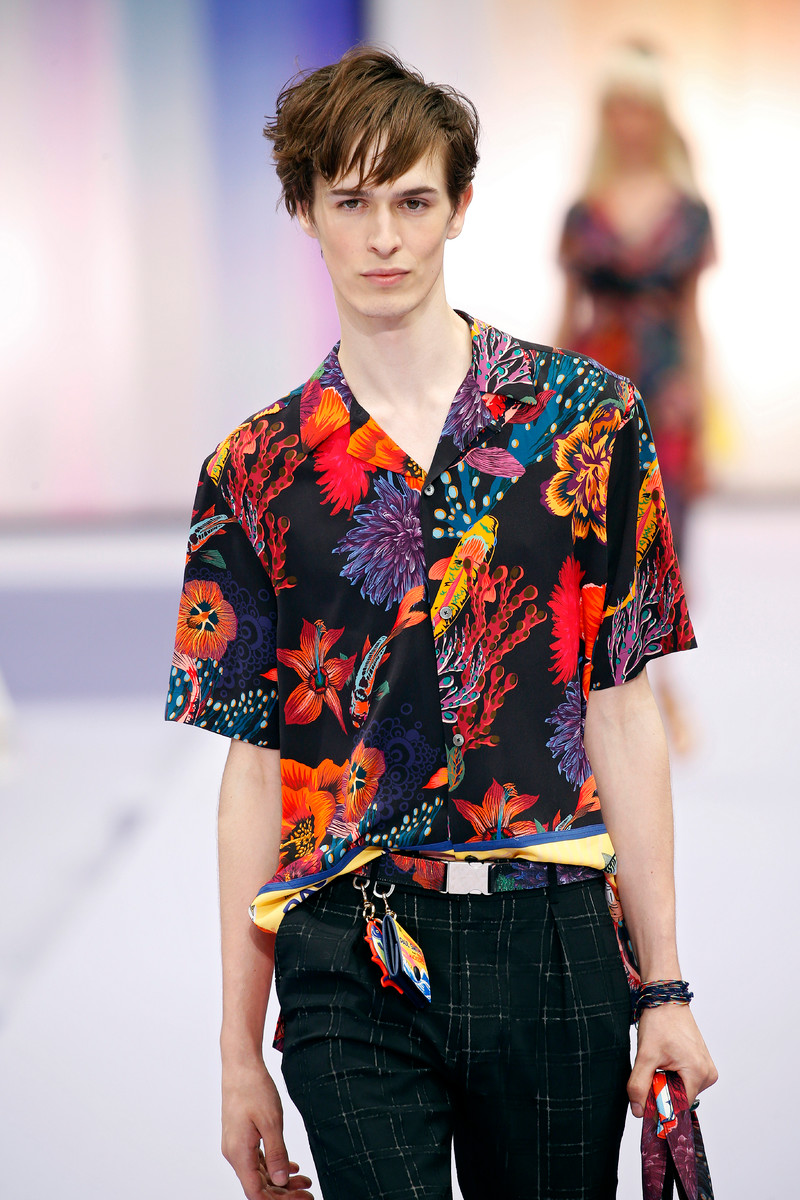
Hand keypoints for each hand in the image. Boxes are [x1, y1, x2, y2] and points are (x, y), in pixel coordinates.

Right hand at [222, 1059, 313, 1198]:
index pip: (257, 1193)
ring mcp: (237, 1145)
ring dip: (280, 1180)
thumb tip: (281, 1181)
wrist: (240, 1065)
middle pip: (259, 1186)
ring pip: (259, 1174)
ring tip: (304, 1181)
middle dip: (284, 1193)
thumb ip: (277, 1153)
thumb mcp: (271, 1121)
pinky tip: (291, 1166)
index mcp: (239, 1153)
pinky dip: (274, 1166)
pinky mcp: (241, 1137)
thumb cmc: (253, 1088)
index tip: (302, 1198)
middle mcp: (235, 1153)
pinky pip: (258, 1160)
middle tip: (308, 1192)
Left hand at [627, 1003, 717, 1117]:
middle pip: (681, 1099)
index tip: (646, 1100)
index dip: (661, 1106)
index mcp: (698, 1073)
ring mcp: (706, 1068)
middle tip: (652, 1071)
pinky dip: (672, 1076)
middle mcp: (708, 1073)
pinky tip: (666, 1059)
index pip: (679, 1107)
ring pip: (682, 1090)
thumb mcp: (645, 1055)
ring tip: (659, 1061)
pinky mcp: (701, 1063)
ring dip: (667, 1083)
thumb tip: (638, 1111)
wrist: (665, 999)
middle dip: (662, 1092)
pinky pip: (685, 1080)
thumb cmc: (659, 1022)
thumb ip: (639, 1085)